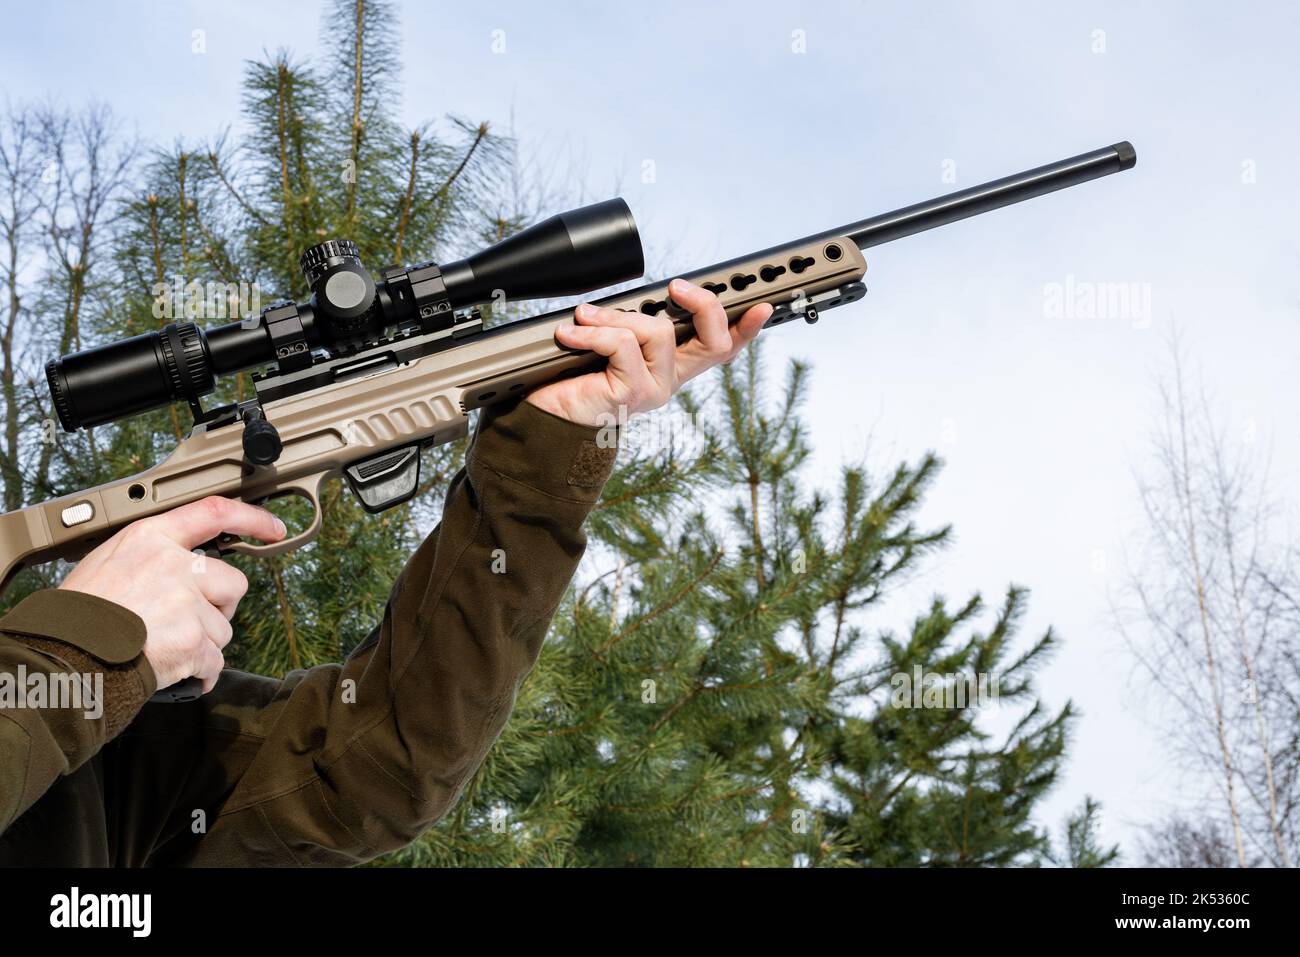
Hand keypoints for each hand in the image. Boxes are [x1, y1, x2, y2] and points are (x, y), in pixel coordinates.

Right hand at [59, 496, 285, 692]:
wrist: (66, 656)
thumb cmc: (78, 614)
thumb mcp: (107, 562)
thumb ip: (151, 557)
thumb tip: (184, 565)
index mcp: (151, 539)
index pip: (214, 513)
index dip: (251, 519)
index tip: (273, 528)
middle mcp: (175, 565)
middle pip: (233, 583)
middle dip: (220, 606)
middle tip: (190, 620)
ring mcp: (187, 603)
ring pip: (223, 626)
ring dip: (204, 642)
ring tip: (164, 644)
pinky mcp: (194, 640)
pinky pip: (215, 660)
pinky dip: (202, 671)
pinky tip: (178, 670)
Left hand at [526, 278, 772, 425]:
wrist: (543, 421)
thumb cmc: (572, 380)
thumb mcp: (609, 344)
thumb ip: (630, 324)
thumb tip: (636, 297)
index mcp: (670, 367)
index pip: (719, 349)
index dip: (745, 329)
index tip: (763, 306)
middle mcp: (669, 380)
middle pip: (714, 341)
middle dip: (704, 305)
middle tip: (676, 287)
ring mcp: (654, 389)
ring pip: (659, 332)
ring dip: (615, 316)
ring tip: (582, 319)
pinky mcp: (633, 393)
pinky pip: (622, 344)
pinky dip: (592, 333)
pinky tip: (569, 336)